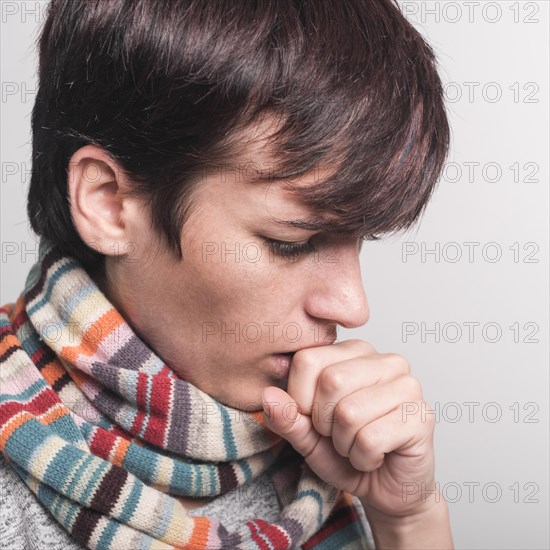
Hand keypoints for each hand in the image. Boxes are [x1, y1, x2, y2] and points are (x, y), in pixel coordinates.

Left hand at [261, 339, 438, 518]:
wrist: (387, 488)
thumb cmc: (346, 454)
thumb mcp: (306, 436)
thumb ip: (287, 416)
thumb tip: (268, 396)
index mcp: (352, 352)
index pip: (307, 359)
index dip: (300, 400)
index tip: (314, 419)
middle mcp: (384, 360)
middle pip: (330, 381)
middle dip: (324, 423)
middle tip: (339, 435)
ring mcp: (407, 385)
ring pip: (350, 412)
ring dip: (345, 444)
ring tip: (358, 445)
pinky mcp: (421, 416)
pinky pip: (370, 439)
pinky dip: (363, 459)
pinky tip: (377, 456)